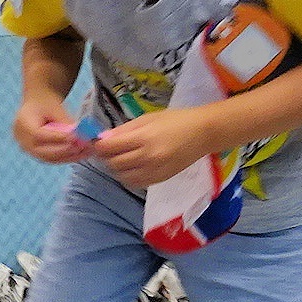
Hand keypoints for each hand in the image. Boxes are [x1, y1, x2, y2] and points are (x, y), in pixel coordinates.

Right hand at [13, 95, 90, 164]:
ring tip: (87, 151)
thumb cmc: (46, 104)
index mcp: (23, 124)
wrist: (36, 107)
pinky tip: (81, 154)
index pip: (39, 135)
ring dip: (70, 156)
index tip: (77, 137)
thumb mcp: (56, 107)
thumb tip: (80, 134)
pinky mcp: (36, 155)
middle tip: (84, 146)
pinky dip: (67, 157)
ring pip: (49, 158)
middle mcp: (22, 140)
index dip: (58, 138)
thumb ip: (65, 121)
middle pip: (43, 151)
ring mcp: (28, 150)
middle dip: (66, 150)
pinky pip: (52, 159)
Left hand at [93, 108, 216, 188]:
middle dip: (106, 157)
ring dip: (116, 168)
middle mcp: (148, 158)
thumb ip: (124, 130)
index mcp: (144, 139)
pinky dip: (128, 176)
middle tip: (108, 150)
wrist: (204, 134)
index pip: (110, 148)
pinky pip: (135, 183)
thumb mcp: (148, 119)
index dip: (99, 146)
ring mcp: (154, 171)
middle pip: (114, 163)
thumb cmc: (176, 120)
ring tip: (120, 158)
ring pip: (122, 176)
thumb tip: (103, 138)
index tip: (98, 143)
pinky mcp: (160, 180)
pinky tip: (131, 167)